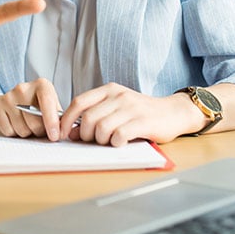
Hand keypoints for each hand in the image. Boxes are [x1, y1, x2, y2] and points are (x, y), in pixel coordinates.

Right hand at [0, 77, 61, 140]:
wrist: (15, 99)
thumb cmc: (38, 104)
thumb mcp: (52, 105)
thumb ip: (59, 117)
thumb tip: (63, 131)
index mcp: (41, 85)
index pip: (47, 103)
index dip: (51, 122)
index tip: (54, 136)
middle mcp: (23, 88)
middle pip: (34, 123)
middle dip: (39, 131)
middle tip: (40, 127)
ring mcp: (8, 97)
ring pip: (22, 130)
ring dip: (27, 133)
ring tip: (27, 124)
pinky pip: (8, 131)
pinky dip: (14, 133)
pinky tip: (16, 123)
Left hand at [59, 83, 190, 146]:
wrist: (173, 112)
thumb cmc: (140, 112)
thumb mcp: (116, 108)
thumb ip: (94, 116)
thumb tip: (71, 132)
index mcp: (108, 90)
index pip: (79, 102)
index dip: (66, 119)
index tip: (61, 133)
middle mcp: (118, 96)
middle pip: (88, 118)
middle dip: (86, 134)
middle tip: (93, 141)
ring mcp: (131, 107)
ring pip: (102, 127)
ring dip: (101, 140)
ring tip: (109, 141)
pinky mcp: (143, 121)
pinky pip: (119, 135)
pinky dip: (115, 143)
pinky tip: (120, 143)